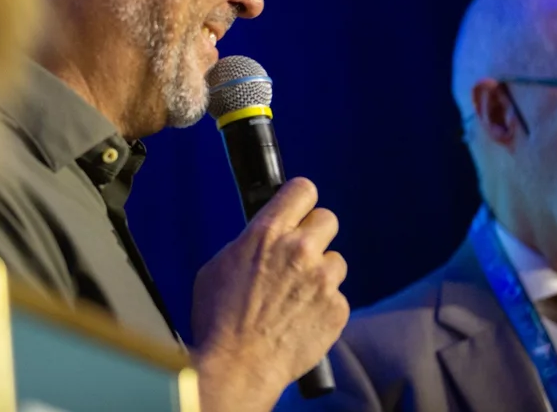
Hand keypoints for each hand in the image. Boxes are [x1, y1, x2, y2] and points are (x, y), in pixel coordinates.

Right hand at [190, 177, 348, 411]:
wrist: (237, 366)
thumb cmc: (219, 318)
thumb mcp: (220, 265)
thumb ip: (249, 243)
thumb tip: (262, 239)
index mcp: (267, 232)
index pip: (303, 190)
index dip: (300, 199)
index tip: (299, 209)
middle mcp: (300, 250)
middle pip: (328, 219)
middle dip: (314, 234)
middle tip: (299, 254)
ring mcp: (322, 280)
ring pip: (335, 261)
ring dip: (320, 274)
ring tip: (296, 296)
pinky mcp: (337, 309)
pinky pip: (337, 297)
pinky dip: (323, 307)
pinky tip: (300, 320)